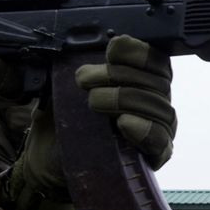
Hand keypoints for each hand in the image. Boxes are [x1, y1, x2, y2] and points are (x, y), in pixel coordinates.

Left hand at [8, 36, 174, 209]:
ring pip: (160, 109)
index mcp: (139, 83)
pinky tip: (124, 124)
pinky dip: (145, 130)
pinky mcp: (154, 157)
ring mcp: (159, 131)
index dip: (139, 53)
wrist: (48, 162)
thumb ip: (78, 67)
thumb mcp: (62, 89)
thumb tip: (85, 48)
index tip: (111, 51)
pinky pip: (161, 141)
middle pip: (158, 83)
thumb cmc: (61, 123)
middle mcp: (154, 104)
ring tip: (93, 103)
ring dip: (125, 99)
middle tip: (84, 81)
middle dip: (120, 75)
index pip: (156, 61)